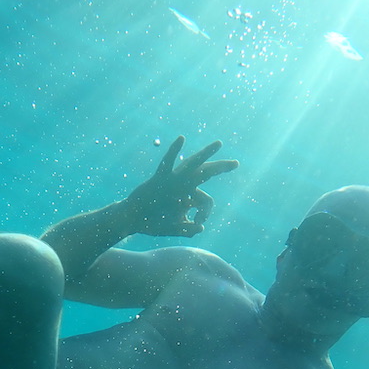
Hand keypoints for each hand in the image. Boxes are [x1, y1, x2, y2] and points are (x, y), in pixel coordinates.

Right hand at [124, 136, 238, 236]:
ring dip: (205, 154)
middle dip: (221, 168)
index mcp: (189, 196)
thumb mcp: (174, 229)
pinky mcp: (159, 178)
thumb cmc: (152, 223)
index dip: (206, 212)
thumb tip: (201, 227)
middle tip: (235, 163)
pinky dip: (173, 151)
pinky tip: (181, 139)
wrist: (132, 220)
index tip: (199, 222)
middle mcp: (183, 186)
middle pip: (206, 173)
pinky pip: (167, 163)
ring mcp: (173, 181)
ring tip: (219, 144)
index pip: (206, 200)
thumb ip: (187, 229)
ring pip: (192, 165)